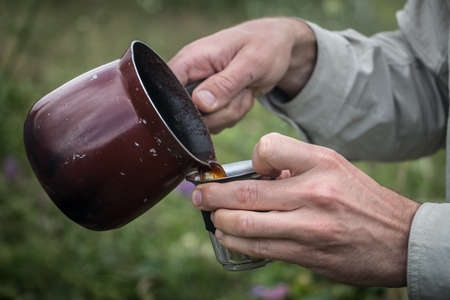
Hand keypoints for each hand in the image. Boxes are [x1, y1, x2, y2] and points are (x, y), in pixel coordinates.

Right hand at [169, 18, 315, 132]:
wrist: (277, 47)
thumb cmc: (264, 46)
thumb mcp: (251, 63)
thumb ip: (225, 84)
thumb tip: (200, 103)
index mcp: (191, 60)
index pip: (167, 89)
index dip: (183, 106)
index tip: (211, 106)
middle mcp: (190, 77)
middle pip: (188, 114)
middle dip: (220, 111)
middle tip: (242, 92)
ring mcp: (199, 92)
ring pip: (206, 122)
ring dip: (232, 111)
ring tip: (246, 89)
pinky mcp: (209, 103)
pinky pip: (216, 123)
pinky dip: (235, 113)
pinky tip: (243, 95)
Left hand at [191, 133, 419, 286]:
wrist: (397, 238)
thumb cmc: (360, 198)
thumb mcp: (334, 167)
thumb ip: (296, 165)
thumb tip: (256, 171)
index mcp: (321, 163)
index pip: (267, 147)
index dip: (251, 157)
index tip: (249, 168)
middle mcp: (313, 193)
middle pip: (246, 192)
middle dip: (212, 195)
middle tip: (199, 194)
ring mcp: (308, 227)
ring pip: (245, 224)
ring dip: (219, 220)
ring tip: (210, 215)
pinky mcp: (305, 254)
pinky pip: (259, 248)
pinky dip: (235, 241)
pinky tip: (227, 235)